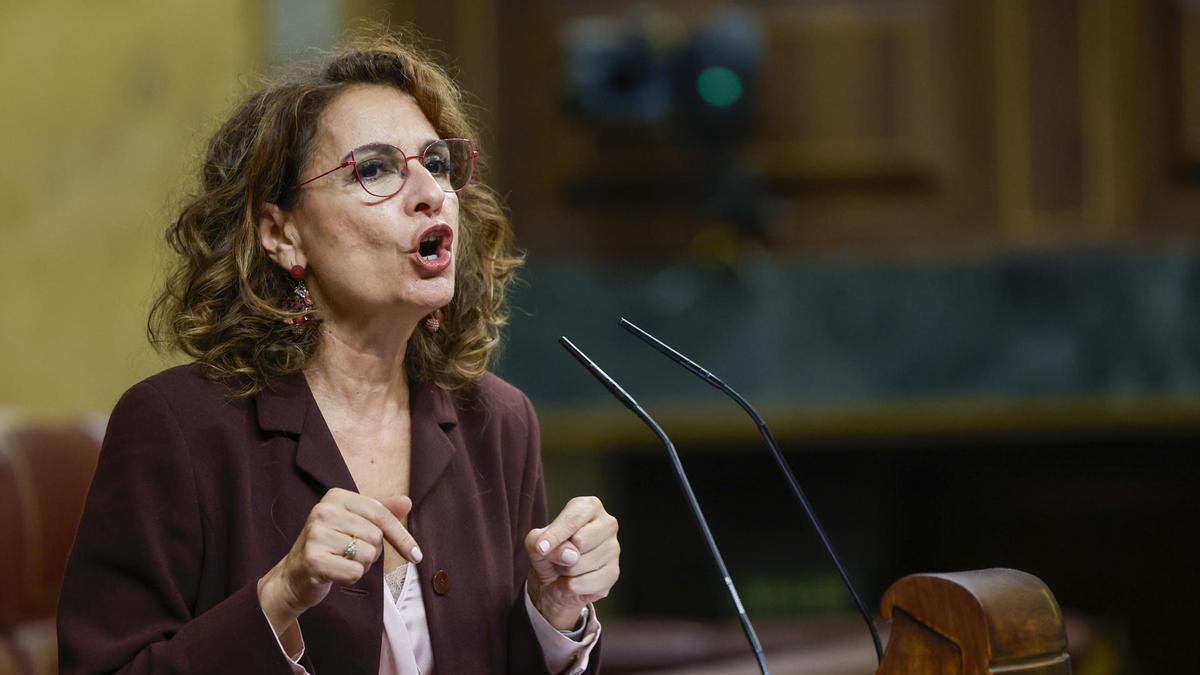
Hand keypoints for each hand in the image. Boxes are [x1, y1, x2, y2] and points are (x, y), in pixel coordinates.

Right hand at [257, 488, 420, 632]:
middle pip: (375, 536)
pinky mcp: (313, 559)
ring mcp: (315, 534)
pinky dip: (351, 577)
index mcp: (336, 496)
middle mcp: (323, 510)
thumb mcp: (357, 525)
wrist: (295, 575)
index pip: (381, 515)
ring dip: (361, 565)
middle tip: (350, 553)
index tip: (416, 555)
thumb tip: (407, 502)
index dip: (401, 537)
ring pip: (367, 555)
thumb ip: (382, 513)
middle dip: (371, 552)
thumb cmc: (332, 547)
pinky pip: (354, 572)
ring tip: (341, 561)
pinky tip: (335, 573)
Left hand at [525, 496, 619, 629]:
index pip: (573, 519)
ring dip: (565, 572)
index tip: (541, 548)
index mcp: (589, 507)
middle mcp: (607, 524)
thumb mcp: (535, 542)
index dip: (555, 535)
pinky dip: (571, 587)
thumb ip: (541, 541)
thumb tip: (569, 555)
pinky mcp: (614, 573)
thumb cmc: (548, 552)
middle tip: (559, 556)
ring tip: (566, 568)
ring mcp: (614, 549)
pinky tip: (572, 582)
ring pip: (582, 564)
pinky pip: (587, 583)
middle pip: (581, 541)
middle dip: (561, 555)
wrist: (554, 582)